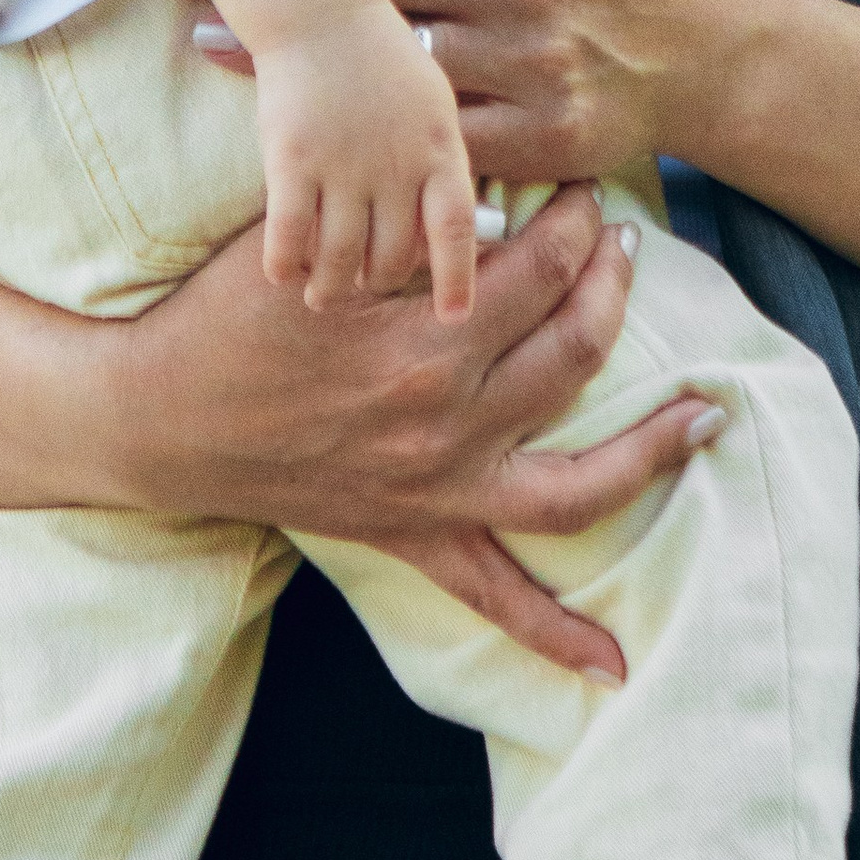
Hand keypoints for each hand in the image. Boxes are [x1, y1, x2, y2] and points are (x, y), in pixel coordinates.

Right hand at [119, 184, 719, 676]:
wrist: (156, 417)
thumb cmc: (228, 315)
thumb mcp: (317, 248)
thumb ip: (407, 226)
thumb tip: (490, 193)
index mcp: (425, 341)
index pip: (539, 268)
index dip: (574, 223)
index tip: (584, 196)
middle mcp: (446, 421)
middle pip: (575, 350)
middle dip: (614, 287)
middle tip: (625, 246)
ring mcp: (437, 490)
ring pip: (579, 480)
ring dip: (651, 447)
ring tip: (703, 414)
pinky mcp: (412, 536)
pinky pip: (497, 598)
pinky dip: (558, 636)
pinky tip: (616, 666)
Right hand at [253, 0, 479, 317]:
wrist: (321, 9)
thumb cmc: (380, 55)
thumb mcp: (433, 103)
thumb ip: (443, 160)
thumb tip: (463, 223)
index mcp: (438, 149)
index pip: (456, 232)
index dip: (457, 281)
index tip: (454, 319)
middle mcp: (395, 164)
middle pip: (393, 255)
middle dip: (377, 283)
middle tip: (363, 293)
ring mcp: (343, 164)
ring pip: (340, 254)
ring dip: (329, 284)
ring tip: (320, 295)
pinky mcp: (292, 158)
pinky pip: (289, 232)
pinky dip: (284, 261)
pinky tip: (279, 272)